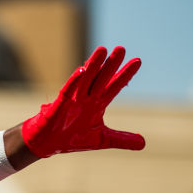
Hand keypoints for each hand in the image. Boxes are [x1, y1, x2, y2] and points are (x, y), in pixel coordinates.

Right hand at [22, 46, 144, 157]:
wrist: (48, 144)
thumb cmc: (72, 139)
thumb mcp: (102, 140)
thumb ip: (122, 139)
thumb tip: (144, 143)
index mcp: (97, 104)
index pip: (114, 86)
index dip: (125, 74)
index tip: (137, 61)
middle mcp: (87, 99)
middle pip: (101, 78)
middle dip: (111, 64)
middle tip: (121, 49)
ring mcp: (73, 100)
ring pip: (85, 80)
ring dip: (93, 65)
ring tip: (102, 50)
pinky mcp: (60, 106)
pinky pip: (68, 91)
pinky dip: (74, 81)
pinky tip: (81, 69)